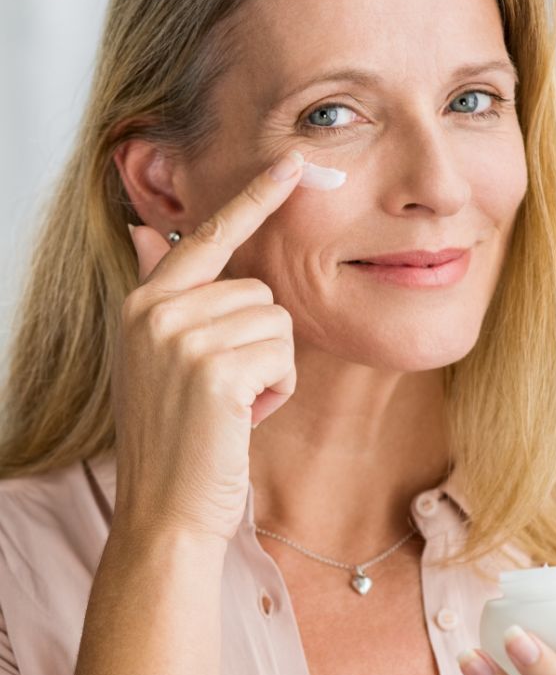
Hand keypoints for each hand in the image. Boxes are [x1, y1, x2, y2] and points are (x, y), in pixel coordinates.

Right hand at [112, 150, 304, 542]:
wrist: (166, 510)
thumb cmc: (178, 438)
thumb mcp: (159, 359)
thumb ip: (164, 294)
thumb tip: (146, 231)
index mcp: (144, 304)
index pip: (206, 236)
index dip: (252, 199)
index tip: (293, 163)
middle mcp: (155, 311)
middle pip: (259, 290)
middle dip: (261, 343)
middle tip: (228, 391)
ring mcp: (180, 337)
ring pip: (277, 321)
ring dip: (271, 368)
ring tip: (233, 406)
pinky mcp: (213, 369)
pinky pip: (283, 354)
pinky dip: (277, 389)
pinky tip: (244, 418)